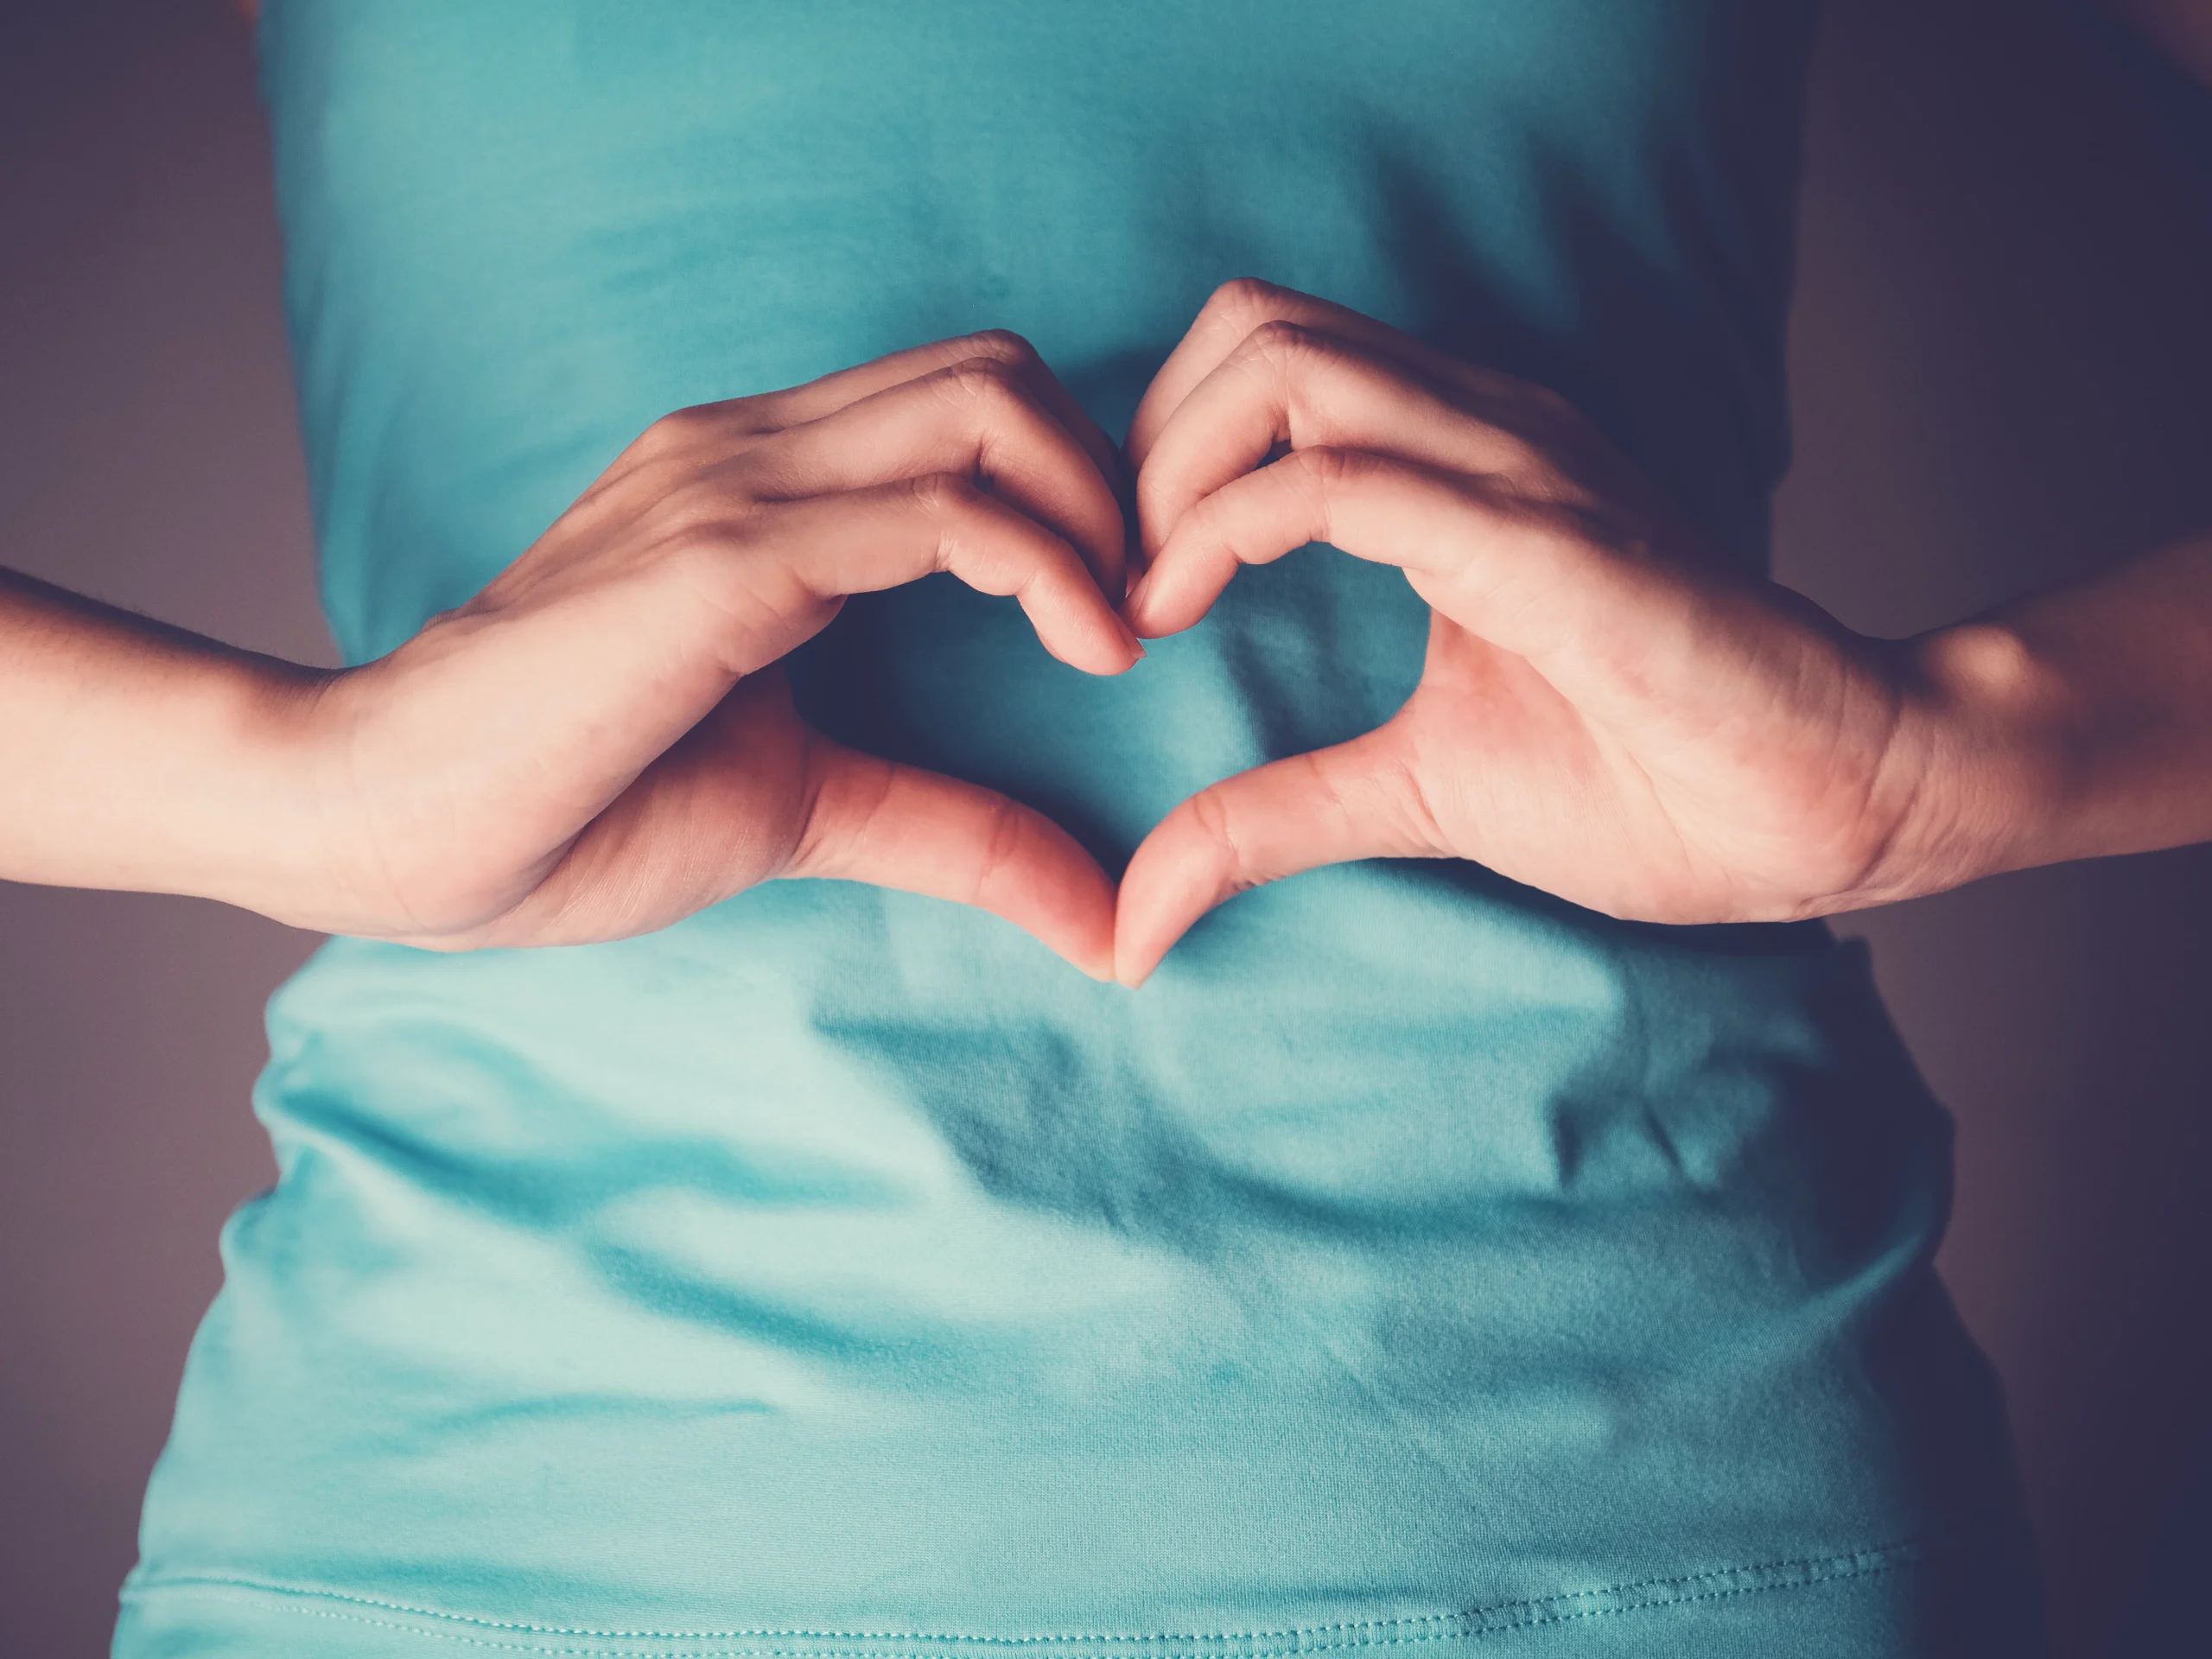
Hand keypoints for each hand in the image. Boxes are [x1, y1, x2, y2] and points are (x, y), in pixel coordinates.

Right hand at [292, 332, 1140, 972]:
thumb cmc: (569, 807)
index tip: (1123, 612)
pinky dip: (1049, 565)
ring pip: (989, 409)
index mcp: (762, 485)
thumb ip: (953, 831)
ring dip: (1100, 510)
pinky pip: (943, 513)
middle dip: (1112, 477)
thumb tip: (1102, 919)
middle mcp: (754, 450)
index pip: (967, 400)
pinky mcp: (726, 558)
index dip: (1077, 485)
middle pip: (1001, 371)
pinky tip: (1090, 650)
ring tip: (1123, 631)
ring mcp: (736, 488)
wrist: (386, 823)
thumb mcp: (805, 808)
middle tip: (1144, 606)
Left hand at [1112, 281, 1972, 984]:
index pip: (1264, 360)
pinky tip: (1179, 612)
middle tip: (1119, 577)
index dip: (1158, 454)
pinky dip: (1224, 528)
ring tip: (1145, 595)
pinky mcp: (1541, 537)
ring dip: (1169, 470)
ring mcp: (1515, 466)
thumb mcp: (1412, 792)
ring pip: (1282, 364)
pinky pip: (1343, 477)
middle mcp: (1481, 428)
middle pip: (1250, 323)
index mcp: (1457, 459)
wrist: (1830, 803)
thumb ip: (1268, 820)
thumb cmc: (1651, 780)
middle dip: (1143, 439)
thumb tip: (1135, 919)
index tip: (1126, 591)